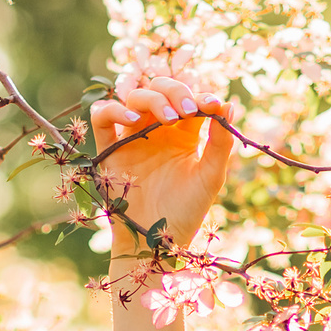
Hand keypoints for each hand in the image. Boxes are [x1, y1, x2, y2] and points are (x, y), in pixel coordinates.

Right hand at [87, 68, 234, 261]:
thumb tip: (229, 104)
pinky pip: (102, 116)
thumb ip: (221, 142)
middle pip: (160, 89)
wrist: (158, 241)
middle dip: (176, 92)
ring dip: (153, 98)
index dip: (201, 95)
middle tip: (188, 110)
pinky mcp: (109, 149)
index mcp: (183, 133)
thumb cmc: (187, 211)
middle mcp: (156, 130)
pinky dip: (114, 108)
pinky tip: (134, 118)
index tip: (213, 105)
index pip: (189, 99)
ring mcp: (132, 137)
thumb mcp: (211, 176)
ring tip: (170, 119)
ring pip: (133, 96)